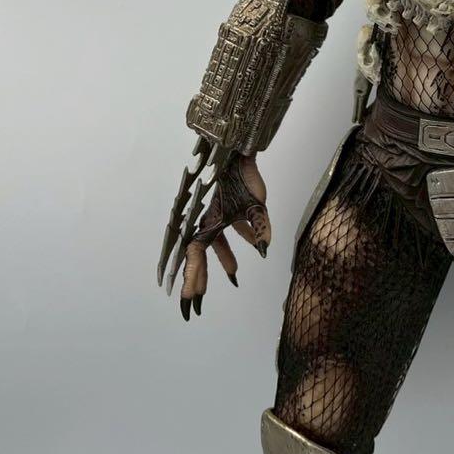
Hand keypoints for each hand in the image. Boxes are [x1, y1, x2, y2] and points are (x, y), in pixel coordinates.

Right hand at [156, 137, 272, 320]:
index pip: (196, 258)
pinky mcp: (225, 205)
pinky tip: (253, 246)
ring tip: (234, 274)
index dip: (192, 281)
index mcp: (205, 223)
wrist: (237, 151)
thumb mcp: (256, 206)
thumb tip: (264, 250)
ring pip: (215, 241)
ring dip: (224, 257)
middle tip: (199, 299)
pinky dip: (240, 236)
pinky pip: (229, 225)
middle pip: (201, 254)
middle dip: (201, 276)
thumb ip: (259, 228)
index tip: (189, 303)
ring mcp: (214, 212)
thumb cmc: (243, 178)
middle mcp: (205, 219)